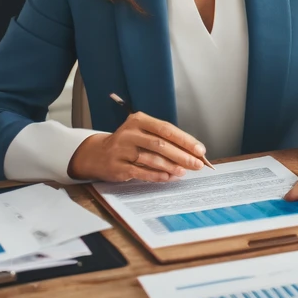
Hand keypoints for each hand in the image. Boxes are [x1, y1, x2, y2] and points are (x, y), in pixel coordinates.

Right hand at [67, 112, 207, 182]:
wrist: (97, 154)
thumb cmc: (128, 143)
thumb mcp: (143, 133)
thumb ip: (165, 140)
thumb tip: (192, 152)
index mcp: (139, 120)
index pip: (167, 129)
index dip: (185, 140)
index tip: (200, 150)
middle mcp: (129, 133)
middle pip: (160, 144)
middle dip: (182, 155)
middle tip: (197, 164)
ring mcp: (121, 150)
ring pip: (151, 159)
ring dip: (171, 166)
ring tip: (184, 171)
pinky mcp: (117, 166)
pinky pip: (140, 172)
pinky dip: (156, 175)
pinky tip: (168, 177)